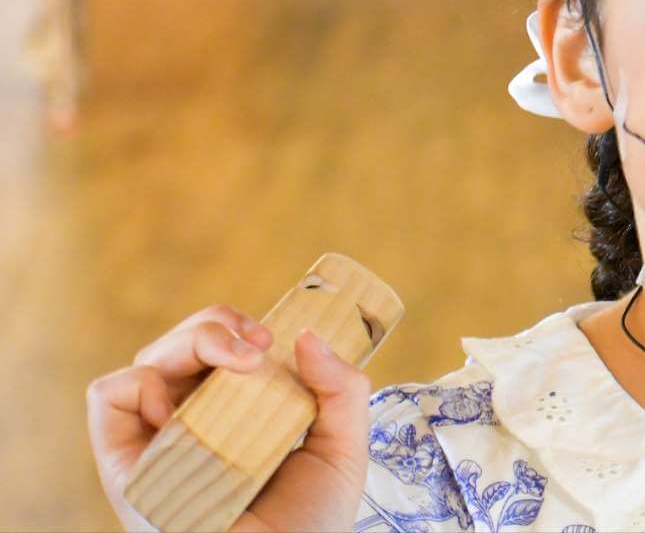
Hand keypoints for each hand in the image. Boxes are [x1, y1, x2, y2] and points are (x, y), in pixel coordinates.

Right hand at [85, 304, 371, 531]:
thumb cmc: (309, 524)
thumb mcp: (342, 449)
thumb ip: (342, 390)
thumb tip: (306, 335)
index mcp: (234, 416)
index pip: (218, 350)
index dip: (235, 327)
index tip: (270, 337)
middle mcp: (190, 427)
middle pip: (179, 345)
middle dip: (215, 325)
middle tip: (257, 345)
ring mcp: (156, 444)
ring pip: (147, 361)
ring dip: (189, 342)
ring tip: (237, 365)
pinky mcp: (125, 466)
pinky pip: (108, 398)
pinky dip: (139, 383)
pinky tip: (182, 408)